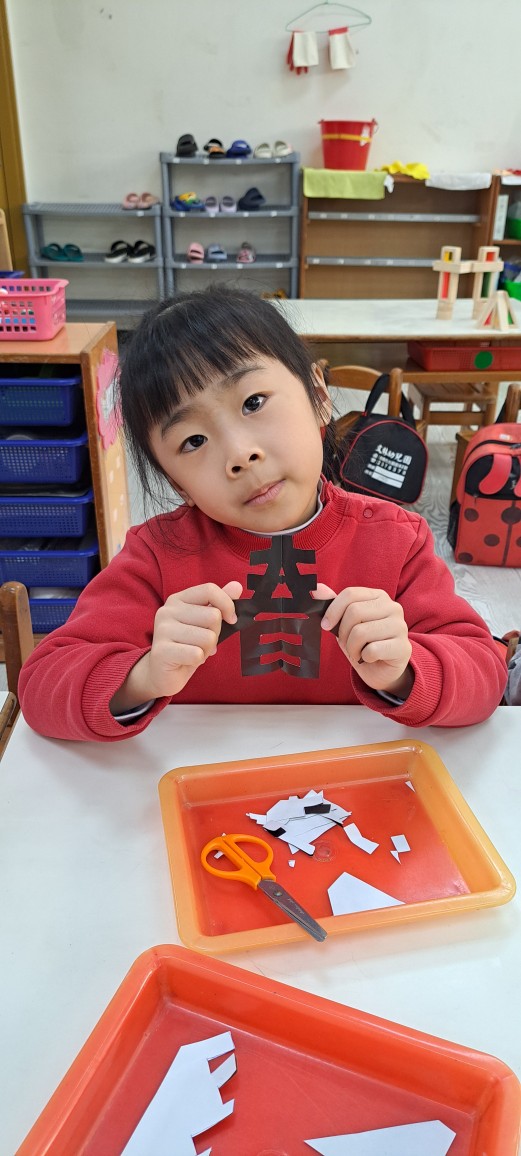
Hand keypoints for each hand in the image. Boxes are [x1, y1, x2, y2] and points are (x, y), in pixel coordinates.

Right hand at [110, 581, 241, 712]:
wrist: (162, 673)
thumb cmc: (186, 646)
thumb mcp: (204, 623)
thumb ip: (218, 603)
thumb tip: (237, 586)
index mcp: (177, 599)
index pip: (209, 590)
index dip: (227, 604)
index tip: (231, 620)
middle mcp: (167, 611)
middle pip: (213, 616)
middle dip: (215, 634)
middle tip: (202, 643)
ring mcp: (162, 630)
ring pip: (207, 637)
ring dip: (206, 649)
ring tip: (193, 652)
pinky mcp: (162, 651)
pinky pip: (197, 654)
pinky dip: (198, 660)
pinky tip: (186, 661)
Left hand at [315, 584, 412, 697]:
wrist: (381, 669)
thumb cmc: (362, 643)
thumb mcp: (344, 623)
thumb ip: (332, 604)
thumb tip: (315, 589)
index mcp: (378, 596)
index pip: (350, 594)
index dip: (333, 610)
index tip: (325, 625)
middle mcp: (393, 607)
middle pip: (354, 612)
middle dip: (343, 633)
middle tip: (347, 644)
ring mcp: (400, 626)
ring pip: (361, 632)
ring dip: (352, 648)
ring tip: (358, 652)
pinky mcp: (403, 647)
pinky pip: (372, 650)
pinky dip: (364, 658)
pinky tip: (370, 658)